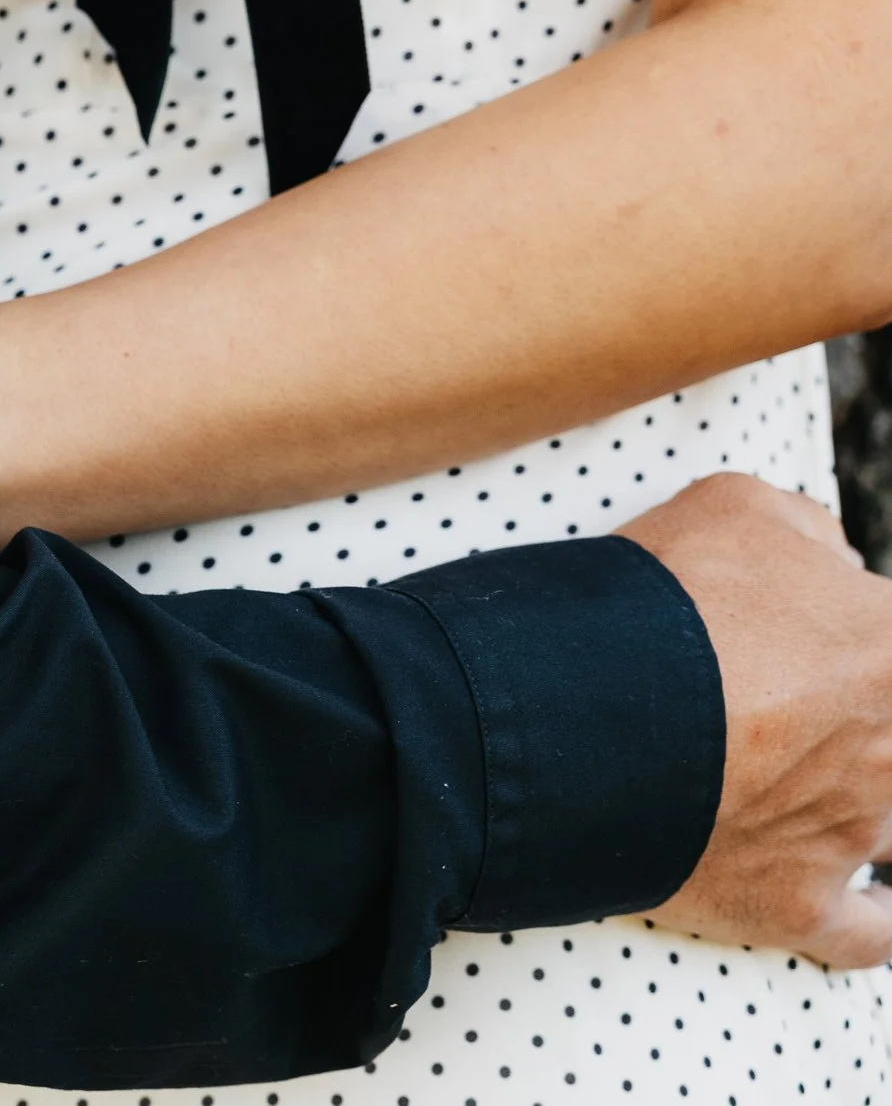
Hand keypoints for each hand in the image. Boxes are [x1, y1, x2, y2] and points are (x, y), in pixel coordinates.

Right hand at [631, 474, 891, 967]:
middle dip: (858, 724)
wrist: (580, 716)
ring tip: (801, 783)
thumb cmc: (660, 604)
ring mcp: (851, 832)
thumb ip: (808, 531)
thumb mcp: (735, 508)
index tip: (823, 648)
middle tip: (788, 708)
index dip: (858, 647)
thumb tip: (832, 560)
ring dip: (859, 801)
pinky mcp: (797, 903)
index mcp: (891, 654)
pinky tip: (871, 903)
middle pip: (890, 740)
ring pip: (888, 821)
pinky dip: (873, 918)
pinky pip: (868, 933)